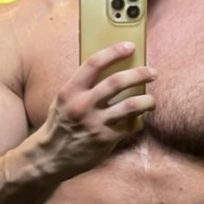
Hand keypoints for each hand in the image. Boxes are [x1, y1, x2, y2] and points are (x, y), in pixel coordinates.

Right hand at [44, 41, 155, 180]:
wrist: (51, 157)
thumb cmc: (61, 123)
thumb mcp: (65, 100)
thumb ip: (83, 86)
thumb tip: (112, 68)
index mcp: (70, 91)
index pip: (94, 63)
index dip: (114, 52)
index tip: (130, 46)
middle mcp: (83, 105)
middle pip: (117, 82)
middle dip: (140, 74)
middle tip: (152, 72)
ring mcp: (95, 123)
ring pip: (130, 106)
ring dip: (147, 101)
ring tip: (151, 101)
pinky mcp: (105, 140)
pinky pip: (130, 126)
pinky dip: (138, 122)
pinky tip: (138, 120)